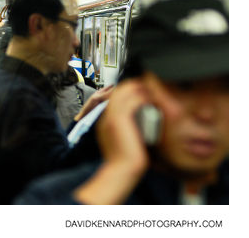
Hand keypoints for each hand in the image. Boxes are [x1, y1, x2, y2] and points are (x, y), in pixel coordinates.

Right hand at [73, 79, 150, 204]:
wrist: (121, 171)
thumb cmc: (126, 161)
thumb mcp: (124, 140)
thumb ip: (128, 127)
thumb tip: (141, 118)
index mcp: (105, 121)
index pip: (115, 97)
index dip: (128, 92)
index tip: (142, 92)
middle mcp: (106, 116)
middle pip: (118, 90)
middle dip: (134, 86)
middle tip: (149, 88)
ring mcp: (111, 116)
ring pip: (125, 92)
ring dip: (140, 90)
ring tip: (152, 92)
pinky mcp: (119, 119)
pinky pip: (132, 101)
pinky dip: (144, 98)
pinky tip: (152, 100)